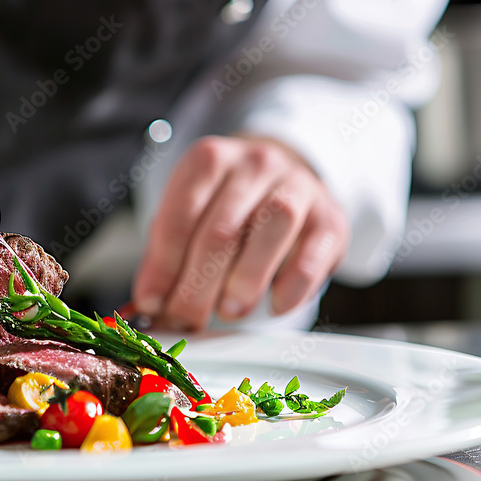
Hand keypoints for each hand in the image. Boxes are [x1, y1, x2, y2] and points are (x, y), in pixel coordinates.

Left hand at [131, 135, 348, 330]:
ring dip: (245, 280)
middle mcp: (254, 164)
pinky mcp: (330, 216)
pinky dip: (293, 285)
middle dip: (198, 286)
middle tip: (186, 320)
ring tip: (228, 311)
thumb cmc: (225, 206)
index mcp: (208, 160)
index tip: (151, 302)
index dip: (163, 266)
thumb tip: (150, 301)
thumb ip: (165, 255)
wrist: (283, 180)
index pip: (179, 216)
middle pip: (222, 230)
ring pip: (271, 229)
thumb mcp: (187, 216)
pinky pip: (313, 252)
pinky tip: (275, 305)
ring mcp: (297, 185)